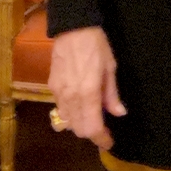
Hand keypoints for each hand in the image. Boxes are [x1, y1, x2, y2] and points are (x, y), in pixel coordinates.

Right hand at [48, 26, 125, 150]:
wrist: (72, 29)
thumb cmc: (96, 46)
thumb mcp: (110, 67)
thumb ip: (112, 94)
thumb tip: (119, 113)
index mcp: (88, 93)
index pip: (91, 127)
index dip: (101, 138)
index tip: (109, 142)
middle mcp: (71, 98)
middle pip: (78, 129)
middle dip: (91, 134)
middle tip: (104, 131)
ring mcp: (58, 94)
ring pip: (67, 122)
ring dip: (80, 125)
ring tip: (94, 119)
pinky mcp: (51, 88)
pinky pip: (61, 110)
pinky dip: (71, 115)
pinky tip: (81, 107)